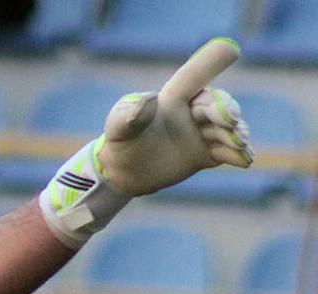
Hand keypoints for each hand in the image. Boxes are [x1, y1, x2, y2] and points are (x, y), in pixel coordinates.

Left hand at [38, 37, 254, 246]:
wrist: (123, 173)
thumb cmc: (120, 143)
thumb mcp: (118, 129)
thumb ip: (127, 114)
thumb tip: (147, 100)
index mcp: (173, 98)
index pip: (194, 75)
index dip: (212, 60)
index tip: (232, 50)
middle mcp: (192, 112)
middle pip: (219, 104)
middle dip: (227, 109)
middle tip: (230, 121)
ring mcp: (202, 132)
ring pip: (228, 128)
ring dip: (237, 133)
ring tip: (239, 144)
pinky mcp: (207, 154)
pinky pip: (228, 152)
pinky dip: (239, 155)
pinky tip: (245, 160)